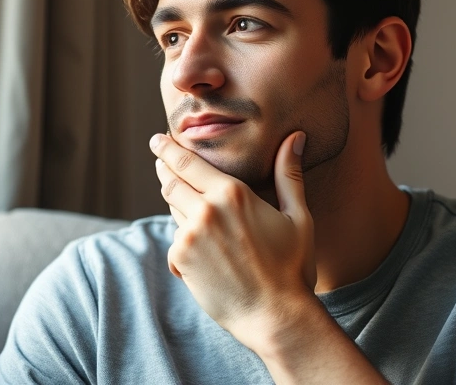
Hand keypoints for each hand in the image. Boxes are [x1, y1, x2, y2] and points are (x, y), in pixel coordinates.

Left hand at [149, 131, 315, 349]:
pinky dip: (183, 244)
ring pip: (173, 212)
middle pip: (170, 182)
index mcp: (232, 193)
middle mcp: (206, 210)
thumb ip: (289, 174)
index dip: (168, 149)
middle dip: (163, 169)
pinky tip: (200, 255)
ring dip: (178, 207)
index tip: (158, 140)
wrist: (275, 315)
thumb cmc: (292, 267)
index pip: (188, 162)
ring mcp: (189, 236)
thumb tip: (295, 138)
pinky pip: (175, 242)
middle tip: (159, 161)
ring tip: (190, 209)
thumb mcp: (297, 216)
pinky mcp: (181, 260)